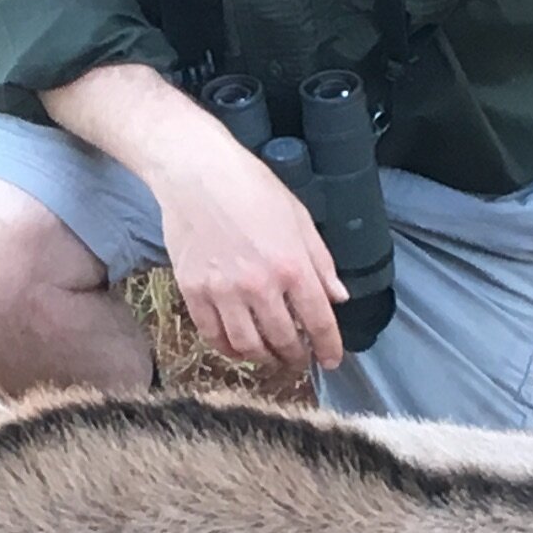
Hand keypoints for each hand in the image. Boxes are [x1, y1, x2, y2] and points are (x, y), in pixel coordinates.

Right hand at [151, 139, 345, 371]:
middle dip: (296, 356)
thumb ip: (321, 262)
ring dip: (264, 358)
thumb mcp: (299, 218)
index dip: (329, 347)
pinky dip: (228, 349)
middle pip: (283, 340)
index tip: (331, 359)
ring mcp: (223, 291)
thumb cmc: (252, 188)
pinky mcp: (193, 291)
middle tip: (299, 359)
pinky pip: (213, 335)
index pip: (318, 321)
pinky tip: (237, 348)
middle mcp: (259, 285)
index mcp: (292, 266)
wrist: (197, 173)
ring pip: (247, 345)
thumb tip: (338, 297)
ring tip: (270, 357)